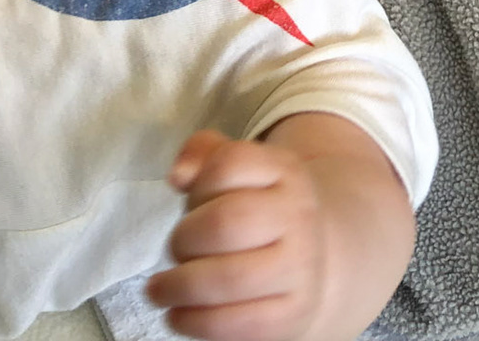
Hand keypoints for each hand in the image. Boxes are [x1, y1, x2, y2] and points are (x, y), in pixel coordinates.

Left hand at [148, 130, 329, 340]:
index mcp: (284, 170)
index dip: (197, 185)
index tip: (190, 203)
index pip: (229, 163)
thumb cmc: (259, 212)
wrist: (318, 258)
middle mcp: (298, 215)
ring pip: (230, 278)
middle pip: (224, 222)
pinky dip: (196, 322)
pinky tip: (178, 316)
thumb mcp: (240, 172)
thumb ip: (204, 154)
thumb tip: (178, 175)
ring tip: (160, 290)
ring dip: (180, 287)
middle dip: (183, 240)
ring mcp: (300, 267)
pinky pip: (238, 323)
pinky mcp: (293, 313)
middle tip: (175, 251)